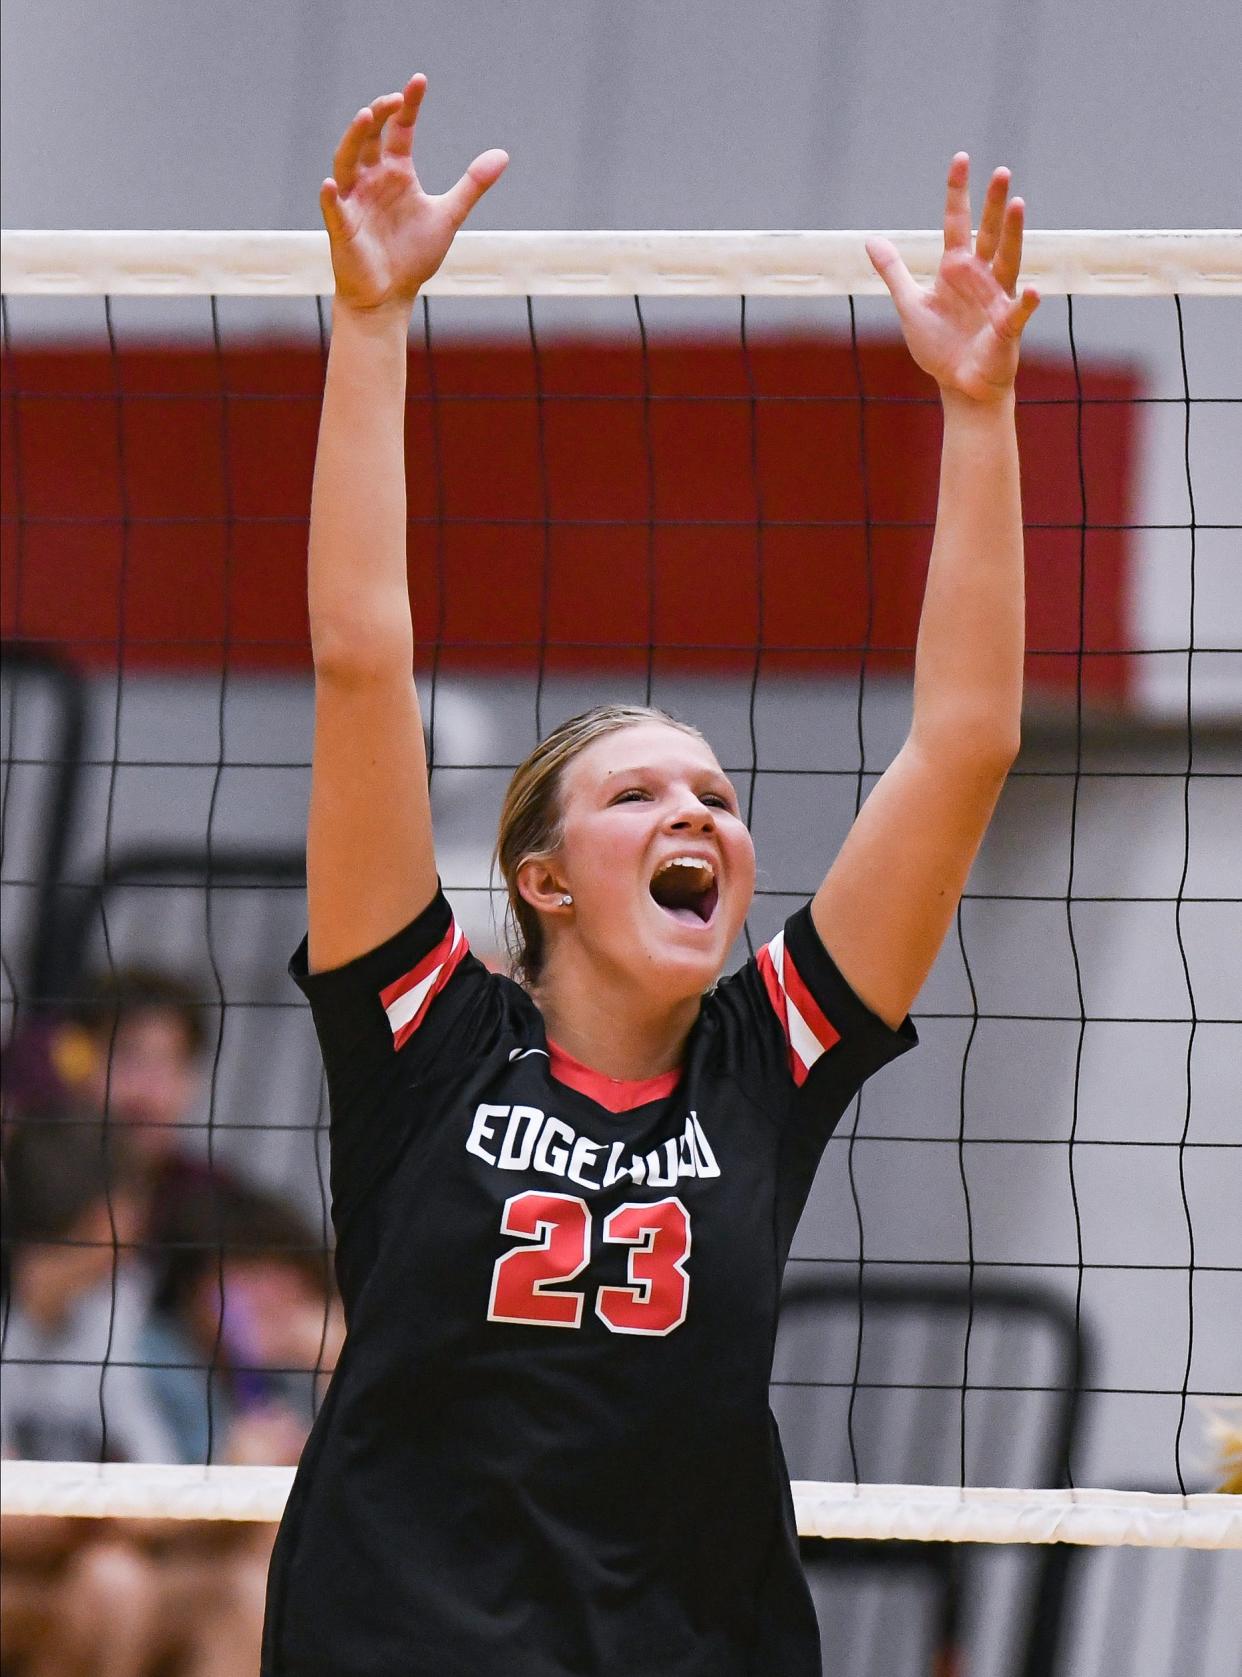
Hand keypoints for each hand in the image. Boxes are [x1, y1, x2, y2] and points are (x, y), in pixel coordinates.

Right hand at [321, 74, 507, 311]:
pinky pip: (333, 208)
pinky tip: (333, 183)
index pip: (400, 129)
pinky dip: (331, 196)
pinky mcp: (342, 227)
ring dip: (353, 139)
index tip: (419, 81)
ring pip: (346, 161)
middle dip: (380, 115)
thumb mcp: (448, 216)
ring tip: (366, 117)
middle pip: (370, 137)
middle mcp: (372, 178)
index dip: (408, 106)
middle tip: (394, 99)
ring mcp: (354, 200)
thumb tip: (503, 155)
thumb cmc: (413, 255)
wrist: (390, 295)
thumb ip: (472, 185)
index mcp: (396, 172)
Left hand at [867, 155, 1039, 403]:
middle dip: (993, 203)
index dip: (958, 192)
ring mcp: (997, 298)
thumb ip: (894, 271)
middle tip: (1001, 171)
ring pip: (1008, 259)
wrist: (959, 385)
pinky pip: (1019, 312)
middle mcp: (981, 276)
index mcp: (957, 268)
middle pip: (988, 232)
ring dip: (1014, 234)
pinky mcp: (1007, 327)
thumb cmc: (939, 345)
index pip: (957, 222)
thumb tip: (870, 240)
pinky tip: (1032, 290)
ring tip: (1018, 204)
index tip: (961, 159)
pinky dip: (1026, 302)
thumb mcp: (910, 304)